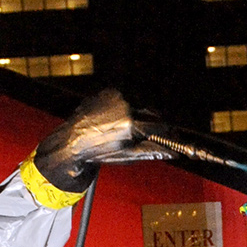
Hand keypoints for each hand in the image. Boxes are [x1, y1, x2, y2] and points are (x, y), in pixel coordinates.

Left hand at [34, 89, 167, 191]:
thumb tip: (172, 152)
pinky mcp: (110, 91)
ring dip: (140, 115)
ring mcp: (117, 96)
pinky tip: (117, 120)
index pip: (160, 126)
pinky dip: (127, 107)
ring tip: (128, 130)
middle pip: (152, 113)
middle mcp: (125, 105)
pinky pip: (126, 99)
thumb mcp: (127, 155)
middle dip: (155, 124)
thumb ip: (152, 151)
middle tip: (154, 135)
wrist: (73, 140)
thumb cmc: (99, 151)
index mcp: (130, 124)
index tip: (173, 137)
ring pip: (139, 105)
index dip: (169, 133)